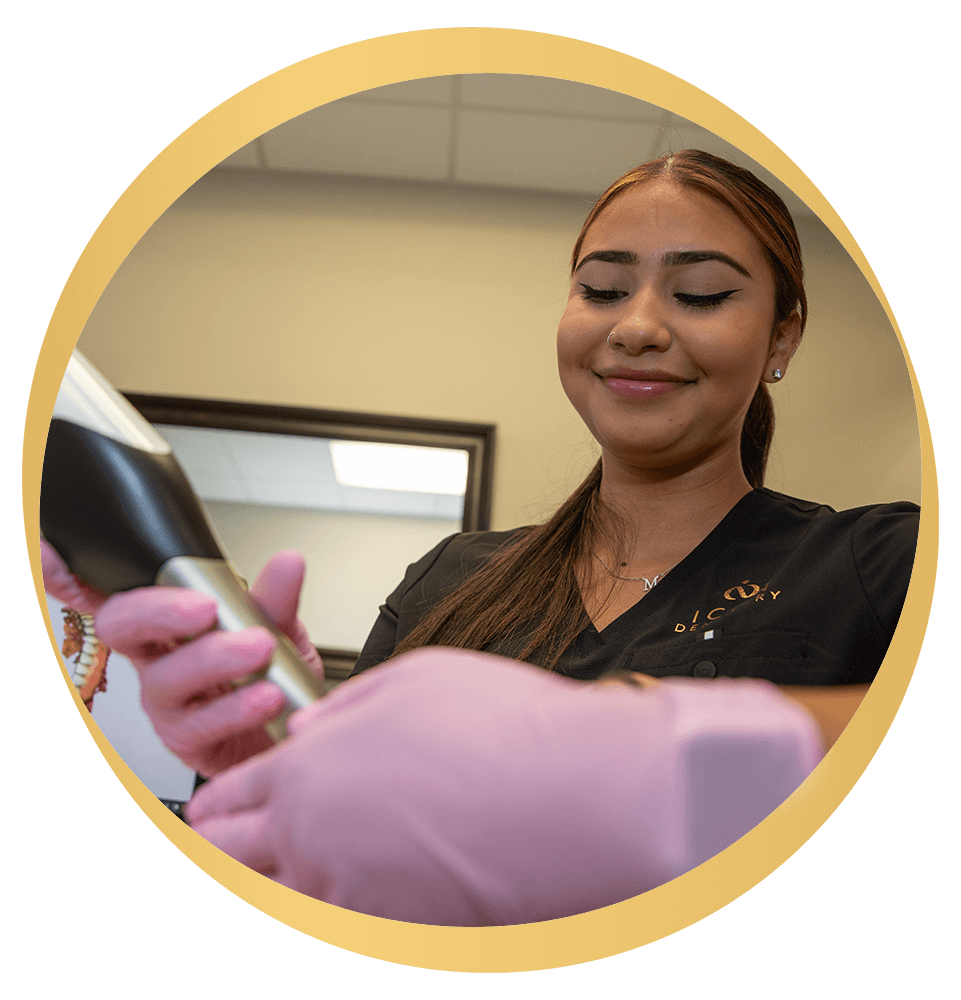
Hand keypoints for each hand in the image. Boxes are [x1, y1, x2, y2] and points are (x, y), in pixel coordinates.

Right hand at [41, 540, 323, 775]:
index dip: (70, 576)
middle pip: (122, 626)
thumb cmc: (271, 677)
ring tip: (259, 649)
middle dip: (157, 611)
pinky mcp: (185, 739)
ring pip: (164, 678)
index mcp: (169, 619)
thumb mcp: (281, 628)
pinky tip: (265, 695)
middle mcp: (156, 657)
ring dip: (214, 660)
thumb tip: (287, 561)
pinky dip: (236, 707)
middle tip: (204, 607)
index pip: (111, 590)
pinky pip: (199, 723)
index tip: (54, 556)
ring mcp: (166, 700)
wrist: (293, 732)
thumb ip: (276, 598)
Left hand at [186, 648, 822, 925]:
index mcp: (308, 768)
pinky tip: (382, 878)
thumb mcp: (413, 678)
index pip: (227, 797)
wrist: (574, 795)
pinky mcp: (392, 930)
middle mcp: (311, 837)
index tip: (226, 809)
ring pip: (282, 896)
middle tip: (246, 842)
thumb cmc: (505, 729)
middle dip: (230, 846)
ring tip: (336, 854)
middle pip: (227, 857)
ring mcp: (348, 894)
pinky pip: (341, 916)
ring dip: (290, 878)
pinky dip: (345, 901)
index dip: (224, 802)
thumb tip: (311, 731)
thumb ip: (344, 709)